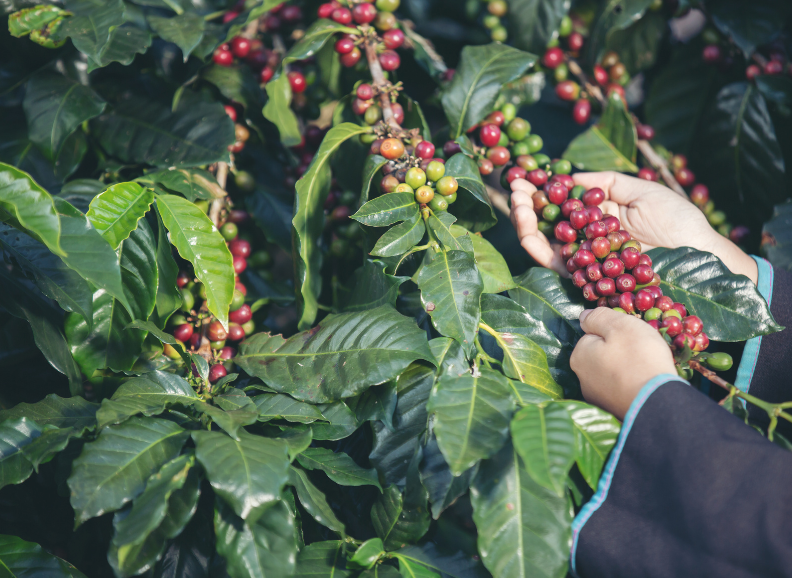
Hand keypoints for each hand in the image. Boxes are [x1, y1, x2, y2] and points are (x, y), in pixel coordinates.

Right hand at [510, 171, 757, 283]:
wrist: (698, 255)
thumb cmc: (678, 221)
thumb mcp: (642, 190)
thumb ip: (606, 183)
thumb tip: (570, 177)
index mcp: (598, 215)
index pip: (561, 200)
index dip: (541, 188)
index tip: (524, 174)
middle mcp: (586, 237)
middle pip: (546, 221)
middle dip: (526, 203)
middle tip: (513, 186)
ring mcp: (585, 257)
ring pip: (544, 242)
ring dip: (524, 224)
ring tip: (517, 204)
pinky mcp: (587, 277)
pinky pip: (556, 264)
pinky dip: (538, 249)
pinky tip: (527, 232)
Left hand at [571, 307, 675, 419]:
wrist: (659, 403)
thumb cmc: (638, 358)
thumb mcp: (620, 325)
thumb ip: (599, 317)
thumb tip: (584, 316)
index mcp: (579, 357)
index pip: (593, 335)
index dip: (614, 333)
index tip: (631, 338)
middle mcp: (582, 379)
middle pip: (602, 355)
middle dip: (619, 352)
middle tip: (642, 353)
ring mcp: (597, 398)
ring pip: (612, 373)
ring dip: (626, 370)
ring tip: (646, 370)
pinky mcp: (613, 412)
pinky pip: (623, 390)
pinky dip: (632, 386)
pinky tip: (645, 386)